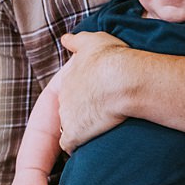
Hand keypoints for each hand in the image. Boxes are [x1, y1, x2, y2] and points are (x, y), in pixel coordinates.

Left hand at [56, 31, 130, 152]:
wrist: (121, 78)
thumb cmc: (111, 57)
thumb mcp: (91, 40)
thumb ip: (76, 41)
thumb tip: (65, 39)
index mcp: (68, 78)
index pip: (71, 92)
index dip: (84, 97)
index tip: (96, 99)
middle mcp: (63, 97)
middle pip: (69, 109)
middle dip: (81, 113)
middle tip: (102, 114)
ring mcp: (67, 116)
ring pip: (70, 126)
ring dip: (82, 128)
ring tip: (100, 130)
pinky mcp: (74, 133)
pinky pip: (70, 145)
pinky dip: (77, 145)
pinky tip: (90, 144)